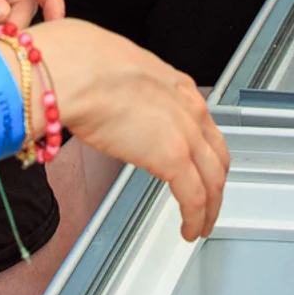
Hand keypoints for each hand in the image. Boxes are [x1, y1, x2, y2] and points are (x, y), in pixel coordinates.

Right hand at [31, 19, 228, 241]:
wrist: (76, 72)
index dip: (205, 151)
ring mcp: (184, 132)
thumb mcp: (117, 70)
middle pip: (217, 155)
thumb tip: (108, 99)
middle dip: (215, 184)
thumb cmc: (81, 64)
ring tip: (201, 225)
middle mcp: (188, 108)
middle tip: (209, 202)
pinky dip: (196, 219)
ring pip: (212, 180)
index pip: (204, 125)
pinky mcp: (174, 158)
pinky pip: (194, 198)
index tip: (199, 166)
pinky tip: (189, 230)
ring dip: (209, 208)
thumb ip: (125, 89)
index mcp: (176, 85)